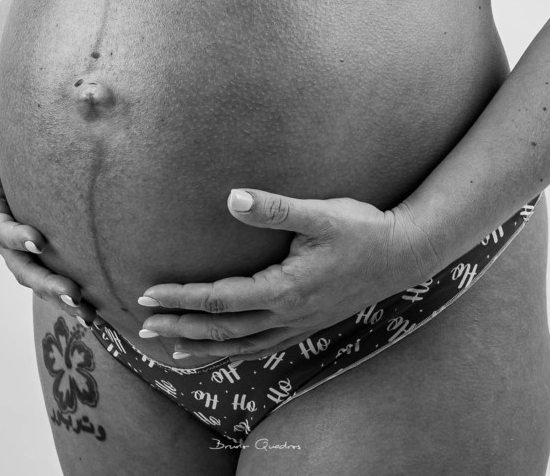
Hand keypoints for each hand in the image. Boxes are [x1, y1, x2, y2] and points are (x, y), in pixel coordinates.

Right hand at [0, 119, 96, 324]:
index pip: (0, 230)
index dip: (16, 237)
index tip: (38, 240)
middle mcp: (5, 245)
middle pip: (24, 268)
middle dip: (47, 283)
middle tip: (73, 293)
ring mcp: (23, 257)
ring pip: (40, 284)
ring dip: (63, 299)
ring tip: (89, 314)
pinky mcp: (42, 263)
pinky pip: (55, 284)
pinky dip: (73, 301)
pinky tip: (97, 315)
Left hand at [136, 189, 437, 361]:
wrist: (406, 253)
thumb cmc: (363, 229)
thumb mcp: (321, 213)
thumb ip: (274, 208)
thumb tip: (232, 197)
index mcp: (285, 289)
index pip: (220, 299)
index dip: (182, 297)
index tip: (149, 293)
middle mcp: (289, 314)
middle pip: (223, 330)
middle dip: (182, 327)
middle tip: (144, 326)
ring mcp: (300, 323)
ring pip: (242, 345)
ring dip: (205, 346)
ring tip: (173, 348)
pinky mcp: (309, 323)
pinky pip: (264, 346)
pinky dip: (236, 351)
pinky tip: (225, 350)